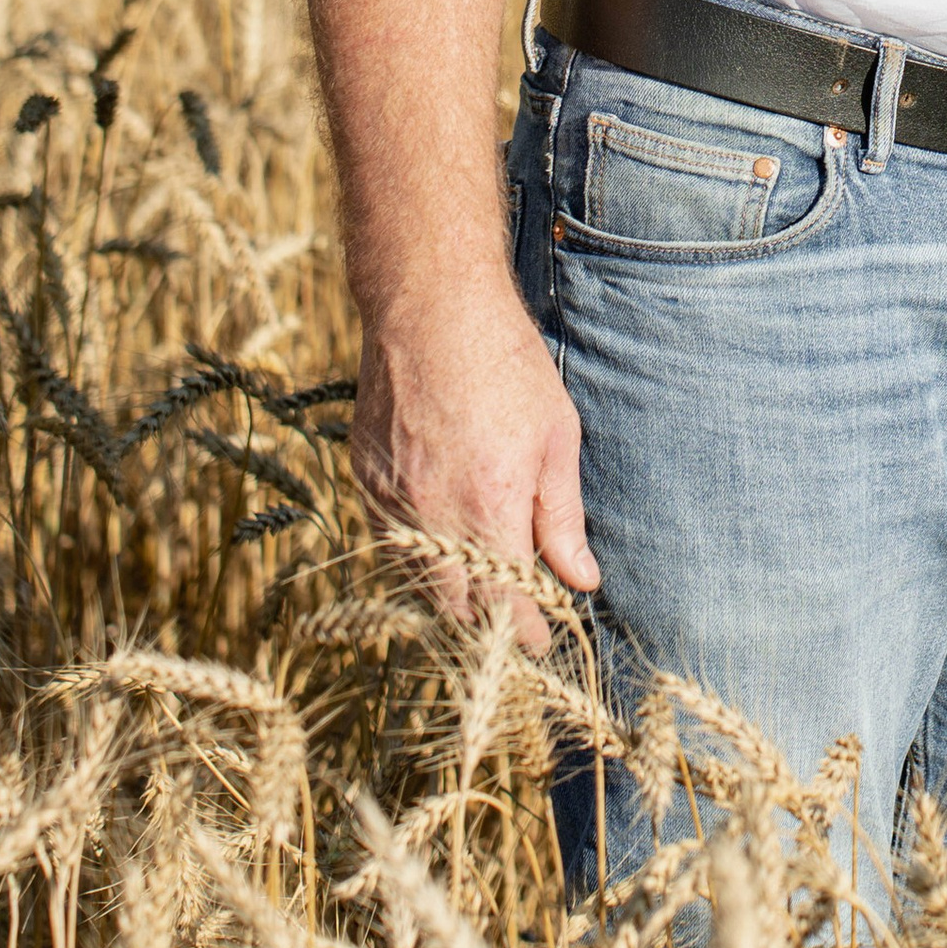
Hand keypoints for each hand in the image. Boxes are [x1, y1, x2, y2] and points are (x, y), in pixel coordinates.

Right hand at [351, 268, 599, 649]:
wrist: (429, 306)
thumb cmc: (507, 362)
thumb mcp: (556, 435)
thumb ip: (563, 517)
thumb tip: (581, 579)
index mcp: (490, 509)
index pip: (507, 606)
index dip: (526, 631)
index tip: (542, 641)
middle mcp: (433, 516)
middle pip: (457, 606)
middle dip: (487, 621)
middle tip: (514, 616)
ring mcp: (391, 500)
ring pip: (417, 580)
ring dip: (449, 593)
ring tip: (480, 587)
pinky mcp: (365, 481)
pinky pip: (387, 543)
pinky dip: (414, 557)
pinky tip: (440, 544)